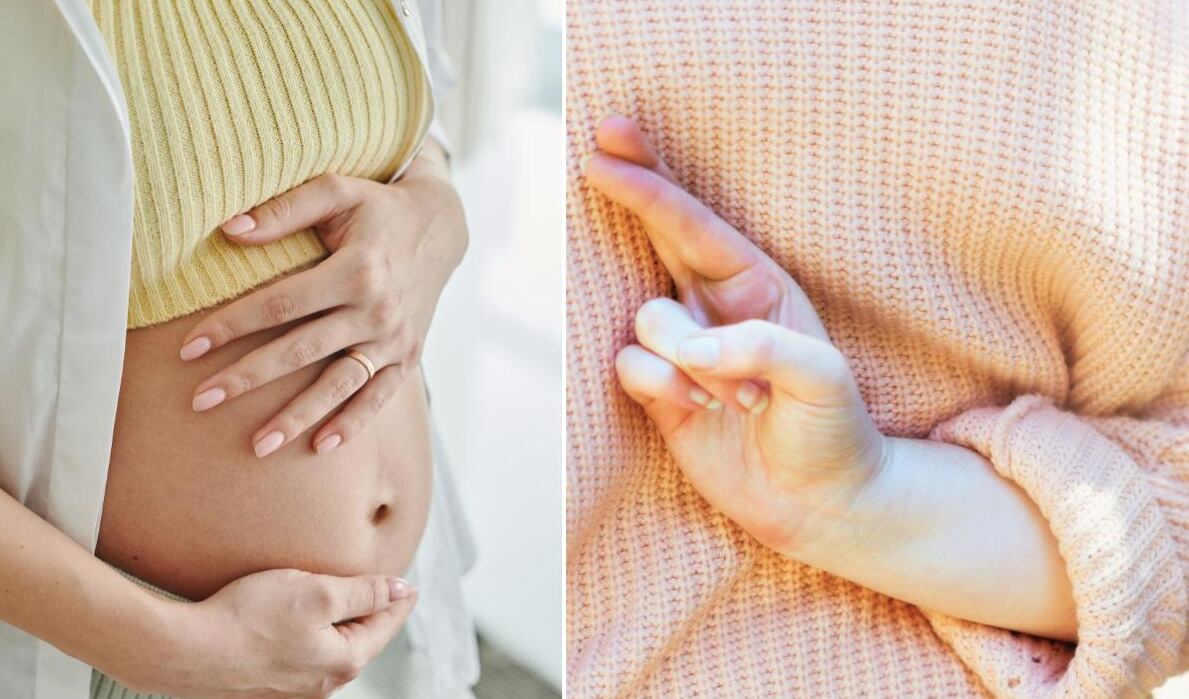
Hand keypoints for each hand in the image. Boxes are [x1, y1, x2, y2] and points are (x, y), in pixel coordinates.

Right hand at [134, 569, 416, 698]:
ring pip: (333, 648)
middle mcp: (324, 683)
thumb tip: (400, 591)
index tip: (410, 585)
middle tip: (386, 591)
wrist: (184, 651)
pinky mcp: (269, 683)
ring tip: (350, 603)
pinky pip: (306, 655)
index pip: (385, 624)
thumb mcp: (318, 592)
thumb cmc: (248, 619)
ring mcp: (295, 688)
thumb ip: (364, 592)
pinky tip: (306, 621)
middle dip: (375, 614)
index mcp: (343, 660)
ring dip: (344, 624)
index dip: (398, 600)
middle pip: (362, 639)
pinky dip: (316, 635)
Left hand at [179, 140, 465, 456]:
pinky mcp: (408, 356)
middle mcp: (376, 310)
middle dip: (247, 378)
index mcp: (356, 270)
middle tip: (200, 401)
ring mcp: (394, 338)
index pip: (280, 305)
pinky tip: (320, 447)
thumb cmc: (378, 208)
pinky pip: (378, 396)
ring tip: (257, 445)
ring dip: (297, 417)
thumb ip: (285, 209)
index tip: (188, 348)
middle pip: (300, 351)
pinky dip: (352, 423)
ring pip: (338, 384)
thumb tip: (230, 229)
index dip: (232, 326)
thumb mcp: (338, 191)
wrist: (441, 228)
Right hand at [584, 116, 887, 554]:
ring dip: (682, 356)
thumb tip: (691, 346)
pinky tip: (702, 411)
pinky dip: (660, 388)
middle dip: (632, 189)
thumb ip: (759, 348)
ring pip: (643, 320)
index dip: (653, 185)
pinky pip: (629, 369)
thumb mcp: (821, 380)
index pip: (696, 226)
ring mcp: (684, 351)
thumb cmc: (835, 432)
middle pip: (657, 236)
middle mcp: (715, 311)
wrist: (820, 504)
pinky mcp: (660, 394)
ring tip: (738, 399)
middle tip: (596, 146)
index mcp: (759, 289)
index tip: (609, 148)